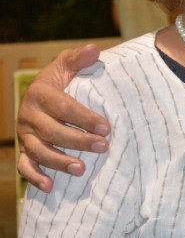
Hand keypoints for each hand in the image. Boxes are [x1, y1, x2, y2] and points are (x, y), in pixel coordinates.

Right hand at [17, 44, 106, 192]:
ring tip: (81, 170)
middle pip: (52, 131)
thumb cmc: (62, 79)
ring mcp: (26, 135)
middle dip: (78, 141)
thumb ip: (79, 58)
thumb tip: (93, 50)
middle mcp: (29, 116)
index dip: (84, 117)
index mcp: (40, 94)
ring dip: (59, 162)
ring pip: (39, 151)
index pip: (63, 107)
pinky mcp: (25, 149)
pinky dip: (34, 178)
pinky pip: (25, 166)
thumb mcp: (67, 64)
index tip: (106, 126)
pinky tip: (50, 187)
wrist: (41, 93)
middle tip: (103, 147)